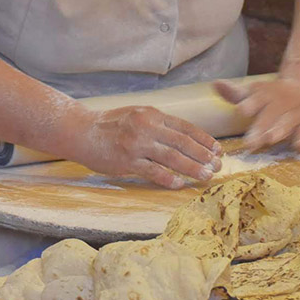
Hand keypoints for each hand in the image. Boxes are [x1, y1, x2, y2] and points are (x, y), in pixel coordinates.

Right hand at [73, 105, 221, 188]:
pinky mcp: (126, 161)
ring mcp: (136, 144)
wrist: (80, 130)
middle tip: (218, 166)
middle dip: (204, 156)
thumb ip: (159, 124)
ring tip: (206, 176)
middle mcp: (147, 126)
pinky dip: (168, 179)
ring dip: (192, 168)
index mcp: (152, 114)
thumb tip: (185, 137)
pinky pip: (152, 171)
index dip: (204, 140)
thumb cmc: (111, 125)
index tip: (218, 150)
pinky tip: (180, 184)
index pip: (185, 127)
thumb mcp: (137, 115)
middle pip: (183, 143)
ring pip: (172, 158)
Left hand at [214, 78, 299, 151]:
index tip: (242, 110)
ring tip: (271, 139)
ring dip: (281, 129)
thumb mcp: (256, 93)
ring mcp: (299, 111)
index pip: (258, 98)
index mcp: (267, 93)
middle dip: (261, 126)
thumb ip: (236, 94)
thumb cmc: (273, 98)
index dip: (251, 103)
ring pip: (290, 120)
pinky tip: (298, 146)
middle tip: (249, 142)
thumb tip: (215, 84)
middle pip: (272, 113)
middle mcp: (284, 100)